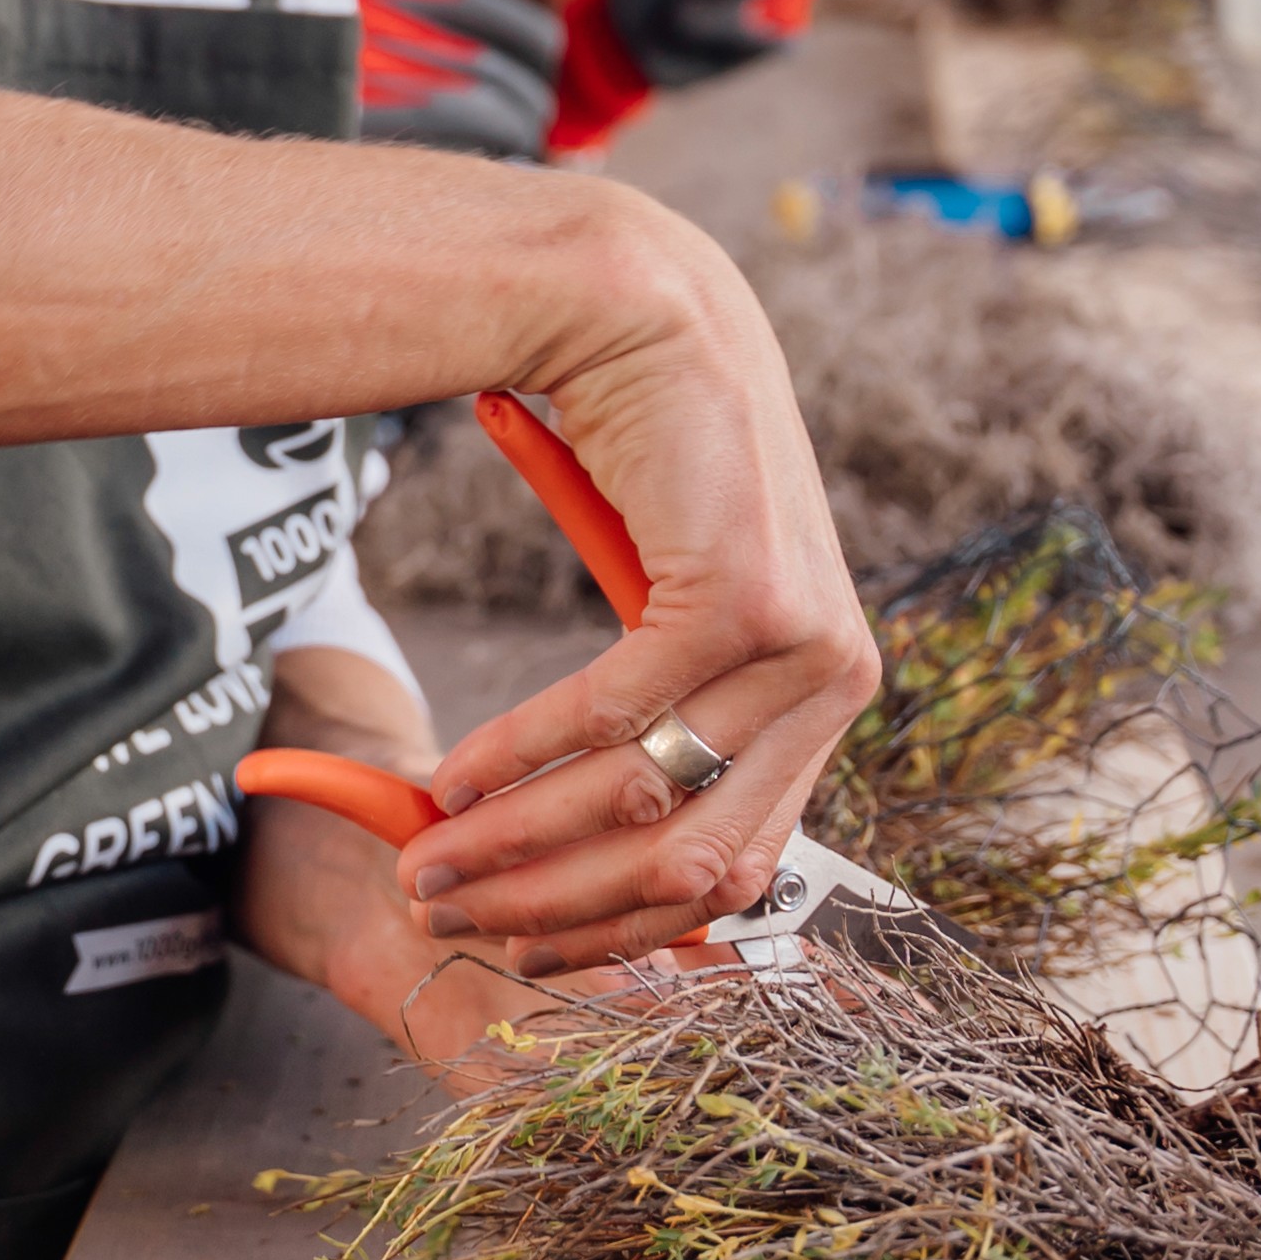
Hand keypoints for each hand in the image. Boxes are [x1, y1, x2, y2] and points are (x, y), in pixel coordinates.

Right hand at [390, 233, 881, 980]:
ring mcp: (806, 643)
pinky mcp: (750, 597)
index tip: (516, 947)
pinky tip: (451, 775)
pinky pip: (615, 717)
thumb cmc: (645, 461)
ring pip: (646, 801)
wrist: (645, 312)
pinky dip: (520, 759)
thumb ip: (659, 722)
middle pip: (696, 865)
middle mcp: (838, 683)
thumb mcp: (666, 613)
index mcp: (825, 699)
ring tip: (421, 853)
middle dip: (555, 909)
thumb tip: (590, 861)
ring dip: (517, 844)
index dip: (622, 931)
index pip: (738, 873)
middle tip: (441, 912)